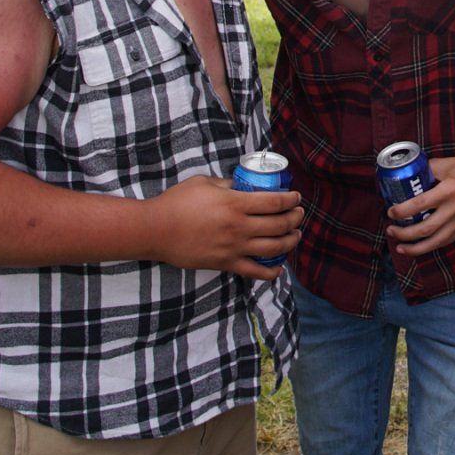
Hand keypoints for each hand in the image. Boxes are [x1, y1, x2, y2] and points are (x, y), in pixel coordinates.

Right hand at [148, 176, 302, 279]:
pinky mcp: (225, 264)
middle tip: (299, 214)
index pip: (274, 202)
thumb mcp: (205, 183)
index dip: (290, 199)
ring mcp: (233, 248)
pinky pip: (254, 272)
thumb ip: (227, 184)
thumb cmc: (177, 202)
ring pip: (273, 248)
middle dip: (295, 218)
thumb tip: (242, 185)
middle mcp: (239, 227)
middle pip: (279, 225)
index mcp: (235, 204)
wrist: (156, 230)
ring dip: (290, 241)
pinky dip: (270, 272)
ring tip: (296, 235)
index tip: (296, 197)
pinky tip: (279, 268)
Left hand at [386, 151, 454, 255]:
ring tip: (400, 247)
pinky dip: (431, 246)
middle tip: (391, 230)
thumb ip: (424, 170)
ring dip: (415, 247)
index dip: (402, 211)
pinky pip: (446, 241)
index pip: (420, 204)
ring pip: (436, 241)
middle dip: (404, 233)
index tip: (391, 211)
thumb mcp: (444, 163)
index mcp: (450, 189)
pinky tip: (419, 247)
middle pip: (426, 228)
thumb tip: (404, 178)